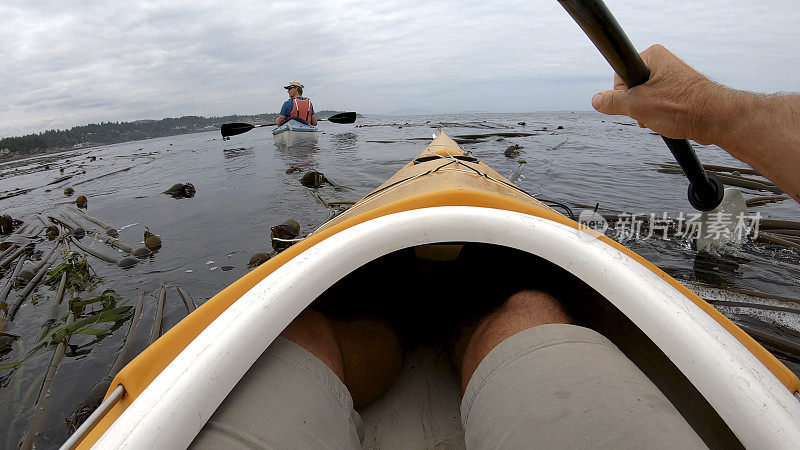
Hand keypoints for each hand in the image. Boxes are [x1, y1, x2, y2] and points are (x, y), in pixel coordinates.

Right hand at [591, 44, 725, 144]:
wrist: (716, 120)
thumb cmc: (683, 107)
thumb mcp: (638, 105)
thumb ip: (613, 102)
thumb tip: (596, 100)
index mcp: (653, 57)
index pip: (620, 75)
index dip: (622, 94)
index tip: (633, 103)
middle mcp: (663, 64)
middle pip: (632, 88)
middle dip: (636, 106)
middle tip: (648, 113)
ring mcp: (671, 79)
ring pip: (645, 99)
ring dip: (646, 113)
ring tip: (660, 119)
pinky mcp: (678, 93)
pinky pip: (657, 104)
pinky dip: (657, 115)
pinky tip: (666, 122)